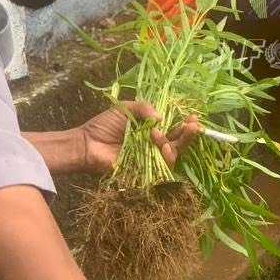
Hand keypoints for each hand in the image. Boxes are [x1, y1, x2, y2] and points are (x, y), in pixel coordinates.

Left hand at [78, 102, 200, 174]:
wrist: (87, 143)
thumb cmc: (104, 125)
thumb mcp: (126, 108)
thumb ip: (144, 108)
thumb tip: (162, 118)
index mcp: (152, 130)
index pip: (174, 128)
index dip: (185, 124)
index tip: (192, 117)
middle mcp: (153, 145)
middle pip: (178, 143)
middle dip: (187, 135)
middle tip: (191, 125)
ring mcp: (150, 159)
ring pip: (173, 155)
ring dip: (173, 144)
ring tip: (159, 136)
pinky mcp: (144, 172)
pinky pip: (161, 169)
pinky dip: (165, 158)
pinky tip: (162, 147)